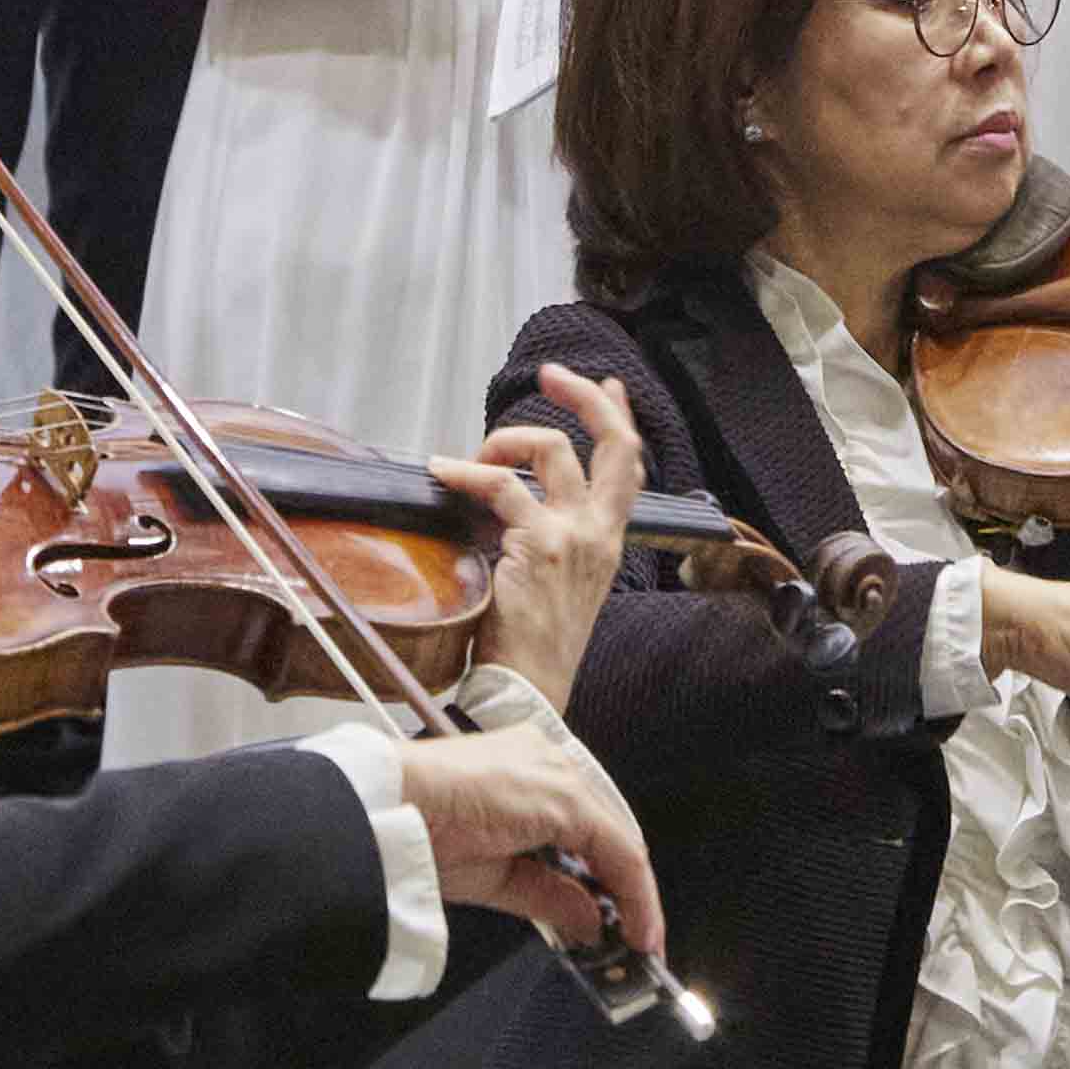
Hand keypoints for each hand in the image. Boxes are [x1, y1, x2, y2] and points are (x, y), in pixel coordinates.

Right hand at [393, 715, 666, 966]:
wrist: (386, 810)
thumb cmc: (419, 832)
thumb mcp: (495, 876)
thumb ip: (547, 894)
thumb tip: (591, 921)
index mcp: (526, 770)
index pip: (584, 826)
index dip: (607, 876)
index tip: (619, 920)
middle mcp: (549, 762)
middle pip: (607, 832)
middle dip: (623, 891)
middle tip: (633, 939)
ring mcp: (560, 776)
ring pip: (618, 841)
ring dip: (633, 896)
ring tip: (639, 942)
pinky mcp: (566, 799)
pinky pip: (619, 852)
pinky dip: (635, 894)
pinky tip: (637, 928)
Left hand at [423, 362, 646, 714]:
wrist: (528, 693)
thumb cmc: (532, 648)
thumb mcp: (557, 586)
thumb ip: (544, 539)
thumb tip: (505, 497)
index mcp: (608, 543)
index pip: (628, 468)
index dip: (619, 419)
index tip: (606, 386)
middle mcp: (600, 534)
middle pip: (616, 444)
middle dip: (585, 397)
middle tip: (552, 374)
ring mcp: (574, 536)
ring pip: (552, 448)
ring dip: (505, 438)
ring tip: (470, 458)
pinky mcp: (537, 543)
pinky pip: (499, 485)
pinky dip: (465, 472)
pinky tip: (441, 473)